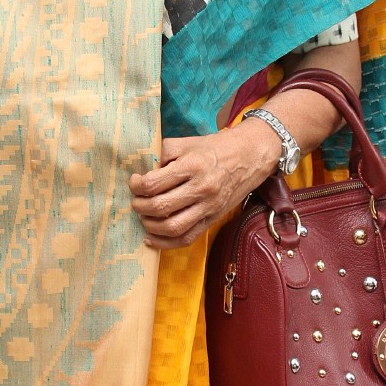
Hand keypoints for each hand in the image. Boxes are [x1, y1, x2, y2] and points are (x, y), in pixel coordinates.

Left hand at [129, 121, 281, 250]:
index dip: (137, 185)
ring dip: (150, 225)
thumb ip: (164, 153)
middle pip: (160, 206)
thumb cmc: (216, 147)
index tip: (135, 182)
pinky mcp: (213, 219)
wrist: (250, 156)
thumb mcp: (188, 142)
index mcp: (192, 166)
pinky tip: (152, 238)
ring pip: (172, 227)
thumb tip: (146, 171)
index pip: (154, 184)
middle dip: (140, 206)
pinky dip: (166, 243)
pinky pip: (187, 238)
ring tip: (144, 217)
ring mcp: (208, 207)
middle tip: (136, 200)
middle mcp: (201, 189)